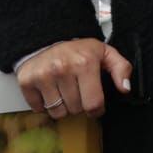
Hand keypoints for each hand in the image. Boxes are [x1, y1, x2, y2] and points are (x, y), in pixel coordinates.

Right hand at [17, 38, 131, 119]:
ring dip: (63, 107)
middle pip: (76, 109)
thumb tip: (125, 88)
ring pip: (58, 112)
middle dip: (79, 105)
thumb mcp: (105, 53)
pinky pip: (39, 109)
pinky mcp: (27, 81)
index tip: (95, 104)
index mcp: (85, 63)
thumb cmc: (78, 50)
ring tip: (64, 91)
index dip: (97, 109)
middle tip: (78, 91)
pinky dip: (44, 105)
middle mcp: (63, 69)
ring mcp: (43, 76)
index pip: (93, 103)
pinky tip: (50, 91)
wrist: (47, 39)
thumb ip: (121, 68)